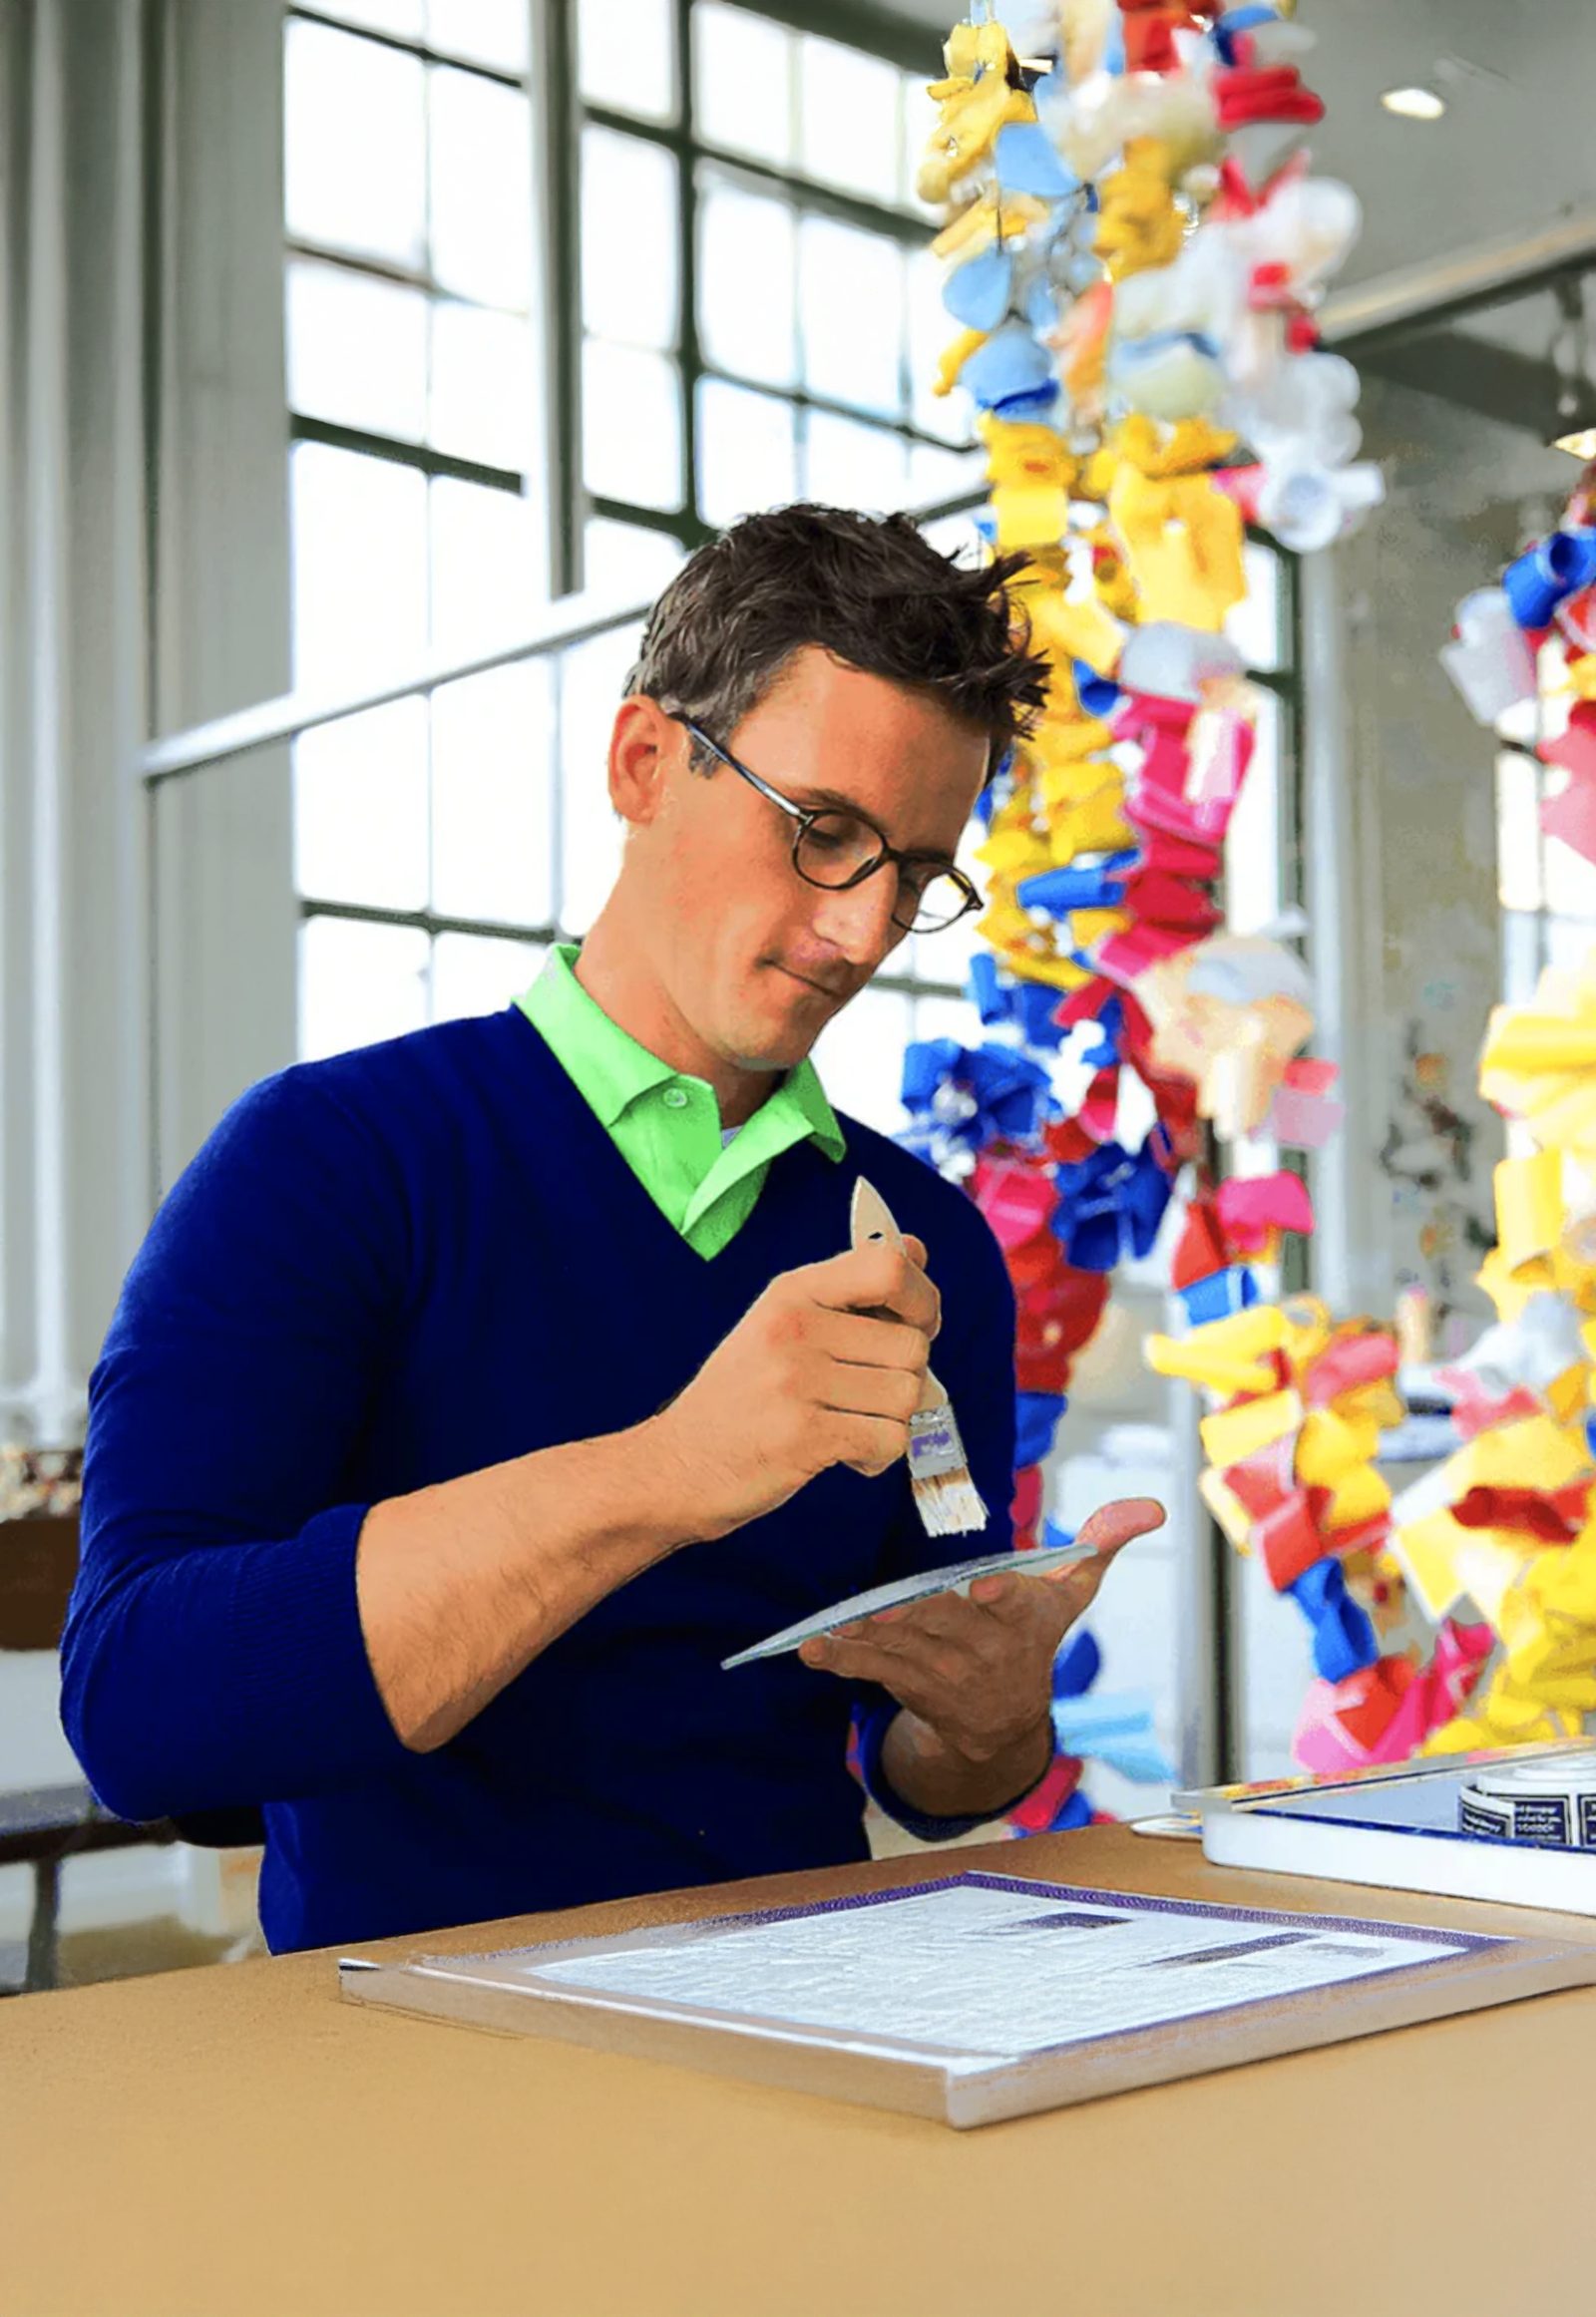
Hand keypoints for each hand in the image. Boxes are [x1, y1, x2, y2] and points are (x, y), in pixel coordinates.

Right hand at [648, 1234, 941, 1541]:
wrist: (678, 1466)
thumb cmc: (740, 1398)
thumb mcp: (783, 1323)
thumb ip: (851, 1289)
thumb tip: (918, 1249)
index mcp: (791, 1292)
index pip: (889, 1267)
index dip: (922, 1299)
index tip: (914, 1325)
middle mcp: (794, 1328)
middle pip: (912, 1345)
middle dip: (905, 1377)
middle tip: (865, 1395)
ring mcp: (796, 1382)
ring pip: (907, 1395)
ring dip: (890, 1420)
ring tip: (847, 1424)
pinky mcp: (804, 1436)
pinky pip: (890, 1439)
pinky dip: (877, 1454)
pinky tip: (844, 1453)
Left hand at [797, 1496, 1166, 1814]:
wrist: (1001, 1724)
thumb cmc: (1033, 1636)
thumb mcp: (1073, 1593)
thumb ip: (1103, 1544)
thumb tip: (1154, 1505)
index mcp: (1023, 1620)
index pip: (1015, 1605)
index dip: (1001, 1597)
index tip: (985, 1586)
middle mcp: (982, 1650)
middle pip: (949, 1628)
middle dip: (922, 1619)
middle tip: (894, 1606)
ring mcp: (940, 1672)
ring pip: (904, 1652)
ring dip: (871, 1641)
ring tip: (840, 1626)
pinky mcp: (903, 1684)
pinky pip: (868, 1673)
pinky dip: (840, 1660)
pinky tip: (812, 1648)